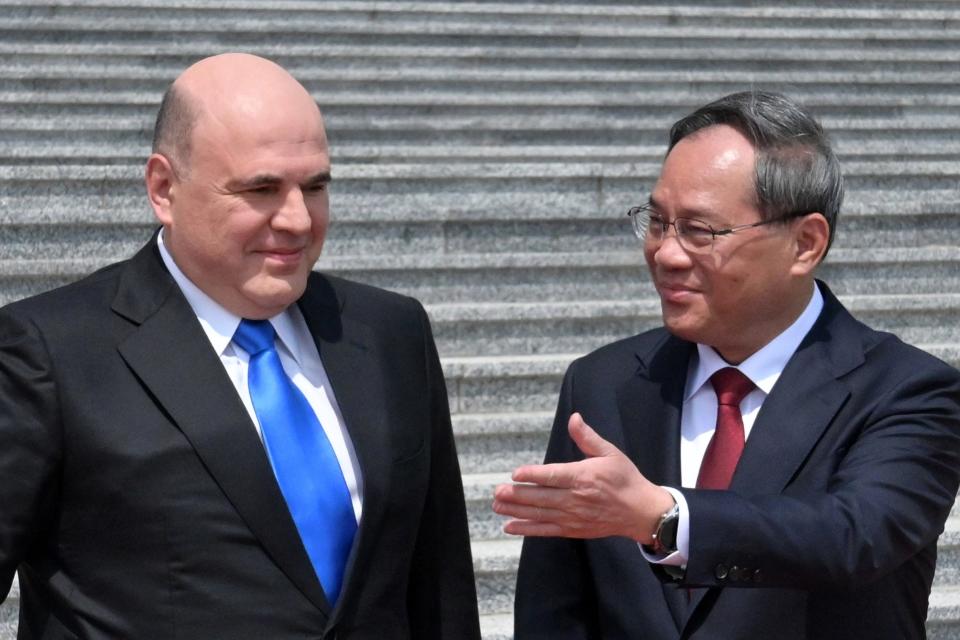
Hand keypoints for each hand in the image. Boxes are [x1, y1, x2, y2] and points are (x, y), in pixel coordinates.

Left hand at [492, 413, 674, 542]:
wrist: (641, 512)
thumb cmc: (625, 479)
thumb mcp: (610, 453)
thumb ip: (587, 437)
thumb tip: (574, 418)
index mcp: (583, 477)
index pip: (553, 476)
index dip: (533, 475)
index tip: (515, 474)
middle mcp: (576, 498)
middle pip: (541, 497)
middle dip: (517, 495)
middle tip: (497, 491)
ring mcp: (573, 516)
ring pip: (539, 514)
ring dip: (516, 510)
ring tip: (497, 505)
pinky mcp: (572, 529)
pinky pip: (546, 530)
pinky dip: (527, 529)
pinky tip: (509, 526)